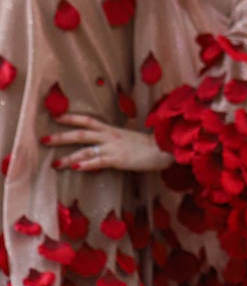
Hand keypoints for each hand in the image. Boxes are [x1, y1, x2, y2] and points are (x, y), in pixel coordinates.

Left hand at [44, 113, 172, 172]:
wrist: (163, 147)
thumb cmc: (148, 145)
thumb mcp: (128, 139)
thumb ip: (114, 141)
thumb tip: (100, 147)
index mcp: (112, 130)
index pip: (88, 121)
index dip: (72, 118)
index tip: (56, 117)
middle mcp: (109, 136)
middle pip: (81, 134)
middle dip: (61, 137)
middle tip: (44, 140)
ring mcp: (113, 148)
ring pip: (85, 150)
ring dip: (68, 158)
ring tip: (55, 164)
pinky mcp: (118, 159)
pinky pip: (98, 161)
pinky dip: (86, 165)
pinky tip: (75, 168)